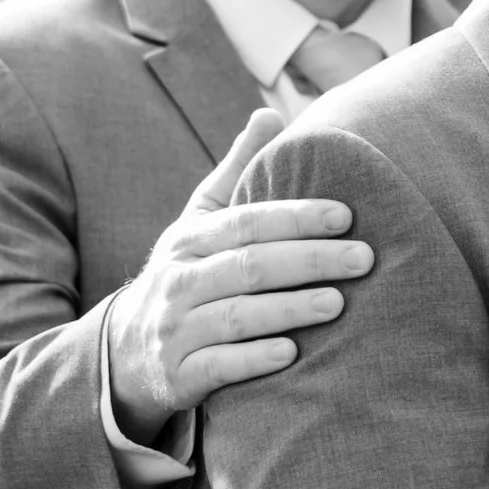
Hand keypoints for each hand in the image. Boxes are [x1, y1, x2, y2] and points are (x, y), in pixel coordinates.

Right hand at [106, 110, 372, 439]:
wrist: (125, 351)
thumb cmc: (184, 275)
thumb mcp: (198, 222)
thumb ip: (234, 172)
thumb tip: (269, 113)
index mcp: (189, 240)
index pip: (246, 222)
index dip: (295, 217)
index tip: (346, 215)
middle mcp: (178, 281)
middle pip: (247, 266)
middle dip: (308, 260)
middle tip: (364, 259)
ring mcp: (175, 330)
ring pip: (235, 316)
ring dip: (289, 308)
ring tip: (338, 303)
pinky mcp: (178, 376)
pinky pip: (217, 367)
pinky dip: (253, 359)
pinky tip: (292, 353)